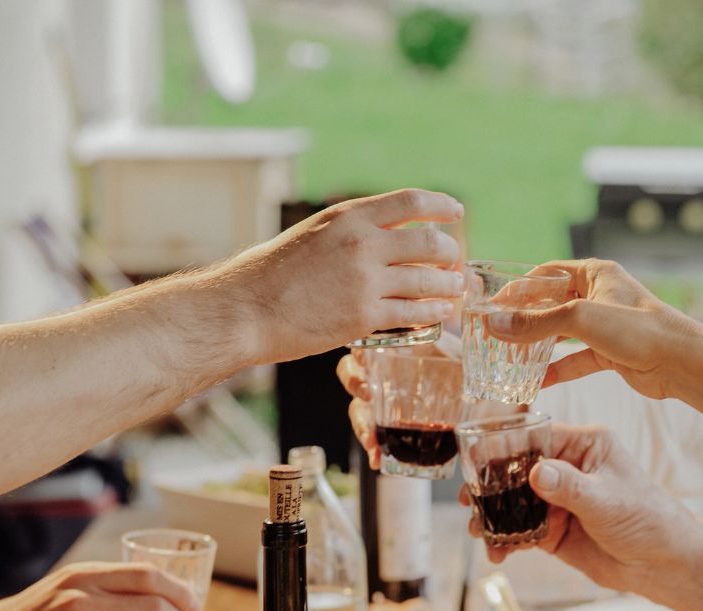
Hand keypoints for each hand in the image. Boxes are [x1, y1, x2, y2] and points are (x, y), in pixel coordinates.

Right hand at [222, 189, 464, 365]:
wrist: (246, 309)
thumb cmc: (271, 273)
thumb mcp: (313, 233)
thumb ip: (348, 230)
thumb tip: (381, 233)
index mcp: (348, 216)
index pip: (410, 201)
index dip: (441, 205)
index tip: (456, 212)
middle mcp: (362, 243)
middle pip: (430, 242)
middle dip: (450, 252)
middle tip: (455, 260)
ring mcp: (366, 280)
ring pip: (428, 279)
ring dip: (449, 284)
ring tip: (456, 288)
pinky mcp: (364, 316)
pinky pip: (414, 313)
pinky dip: (434, 313)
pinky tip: (441, 313)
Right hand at [337, 337, 456, 469]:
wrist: (479, 401)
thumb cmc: (464, 369)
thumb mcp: (460, 357)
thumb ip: (451, 350)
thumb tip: (450, 348)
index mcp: (394, 350)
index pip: (367, 343)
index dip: (361, 349)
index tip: (366, 360)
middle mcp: (380, 375)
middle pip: (352, 373)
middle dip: (354, 383)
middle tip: (367, 395)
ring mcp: (380, 402)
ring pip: (358, 409)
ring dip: (362, 425)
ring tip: (371, 441)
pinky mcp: (387, 427)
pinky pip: (373, 436)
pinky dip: (373, 449)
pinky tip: (378, 461)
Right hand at [464, 423, 702, 594]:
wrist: (661, 563)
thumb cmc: (647, 519)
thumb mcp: (607, 500)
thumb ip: (569, 487)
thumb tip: (536, 473)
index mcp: (584, 445)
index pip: (534, 437)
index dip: (502, 447)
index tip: (475, 461)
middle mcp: (567, 467)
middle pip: (516, 469)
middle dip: (490, 485)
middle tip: (470, 501)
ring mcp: (558, 498)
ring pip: (514, 501)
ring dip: (494, 516)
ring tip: (477, 531)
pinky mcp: (554, 528)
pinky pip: (521, 529)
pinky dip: (506, 540)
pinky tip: (498, 553)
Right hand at [484, 259, 702, 406]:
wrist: (682, 363)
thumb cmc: (639, 329)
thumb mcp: (580, 319)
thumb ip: (536, 322)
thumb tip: (494, 324)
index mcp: (595, 273)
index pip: (547, 273)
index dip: (518, 287)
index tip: (493, 304)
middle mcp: (599, 295)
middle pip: (551, 304)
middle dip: (524, 319)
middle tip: (494, 333)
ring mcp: (605, 326)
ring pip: (562, 334)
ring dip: (537, 346)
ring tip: (507, 358)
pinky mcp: (610, 353)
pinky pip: (575, 359)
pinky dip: (557, 369)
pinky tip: (536, 383)